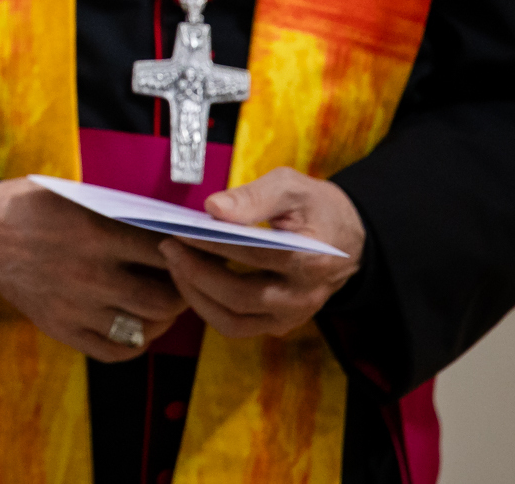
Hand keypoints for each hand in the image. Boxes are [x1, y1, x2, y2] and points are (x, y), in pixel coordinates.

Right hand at [0, 177, 188, 360]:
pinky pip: (115, 351)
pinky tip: (137, 324)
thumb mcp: (74, 194)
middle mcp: (90, 275)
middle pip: (165, 299)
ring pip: (145, 328)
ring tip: (163, 302)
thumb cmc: (31, 206)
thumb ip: (119, 210)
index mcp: (96, 234)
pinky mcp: (62, 330)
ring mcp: (76, 308)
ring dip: (163, 317)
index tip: (195, 250)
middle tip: (185, 281)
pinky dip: (135, 342)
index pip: (165, 251)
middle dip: (184, 291)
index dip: (189, 251)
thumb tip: (171, 224)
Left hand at [157, 167, 365, 337]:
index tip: (179, 230)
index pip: (253, 255)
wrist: (346, 238)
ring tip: (174, 263)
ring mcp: (292, 316)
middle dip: (196, 273)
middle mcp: (303, 297)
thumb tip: (213, 208)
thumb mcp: (292, 188)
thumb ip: (254, 197)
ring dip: (196, 295)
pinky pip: (236, 326)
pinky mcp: (279, 324)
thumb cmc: (315, 208)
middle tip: (168, 247)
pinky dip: (208, 306)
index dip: (212, 244)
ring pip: (233, 321)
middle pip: (239, 297)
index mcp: (311, 259)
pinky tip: (191, 279)